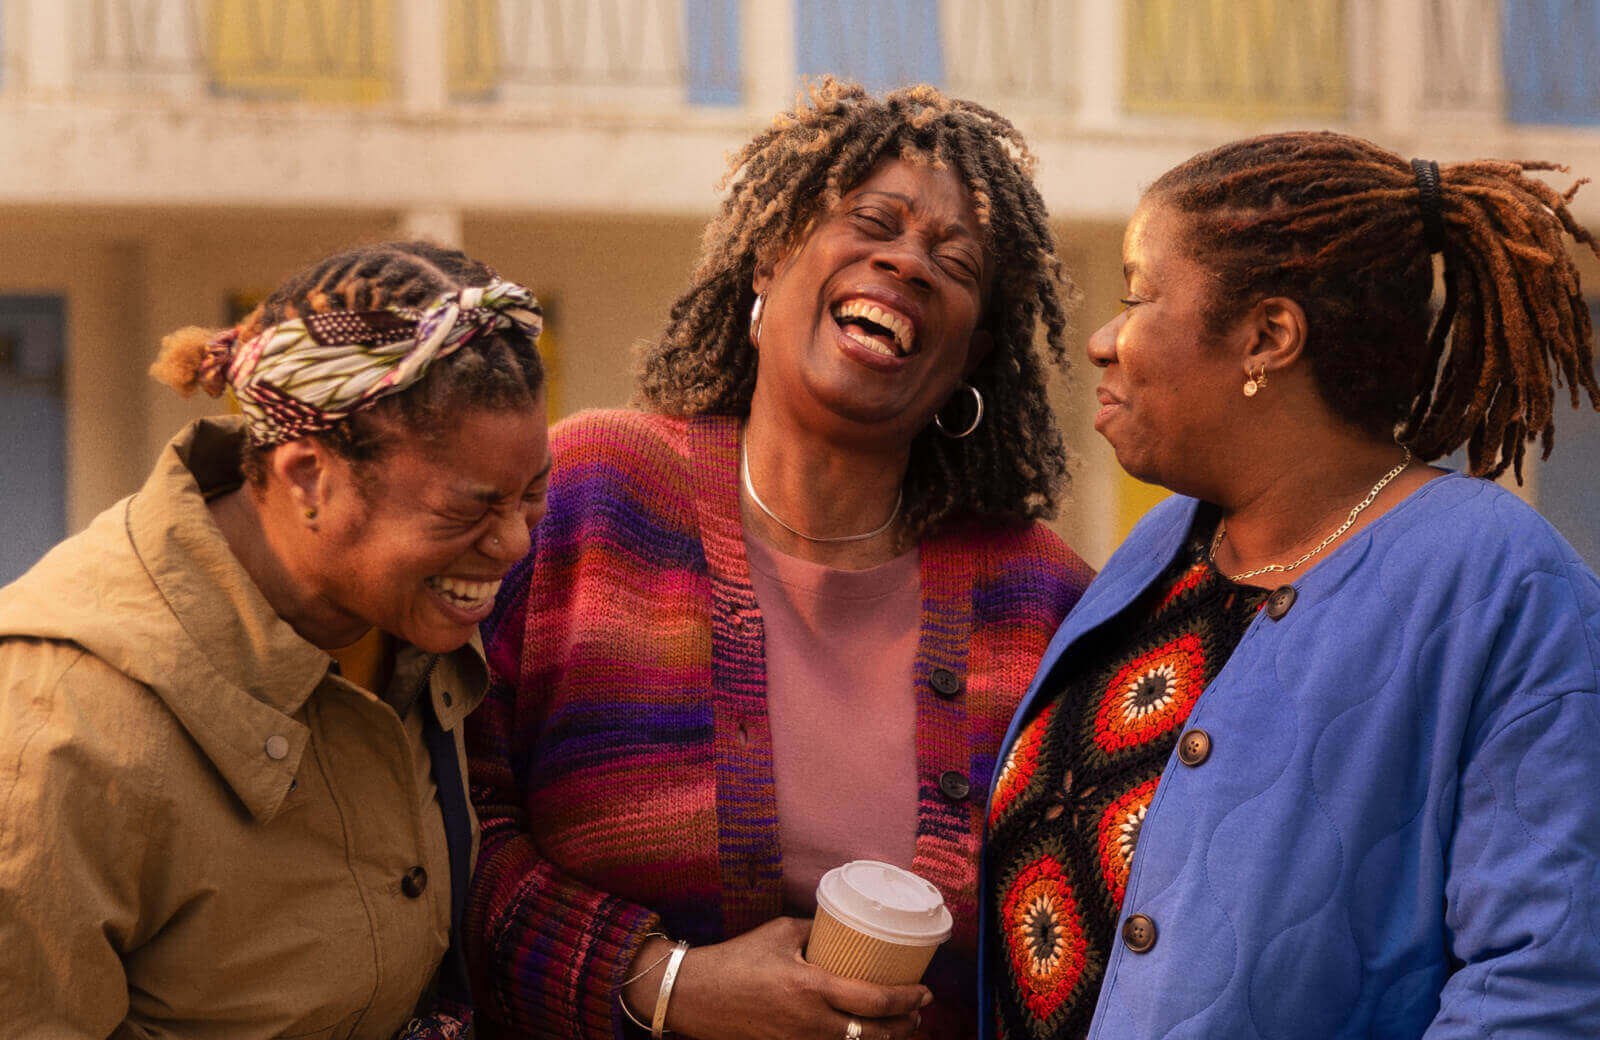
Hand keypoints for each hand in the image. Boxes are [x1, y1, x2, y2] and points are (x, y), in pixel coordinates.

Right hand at [622, 917, 928, 1039]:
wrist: (695, 995)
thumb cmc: (736, 959)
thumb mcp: (780, 933)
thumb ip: (816, 931)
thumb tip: (844, 927)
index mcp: (810, 987)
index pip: (873, 1000)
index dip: (906, 999)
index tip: (924, 990)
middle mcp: (809, 1021)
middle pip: (872, 1035)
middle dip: (904, 1026)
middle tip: (919, 1011)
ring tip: (900, 1027)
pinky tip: (861, 1036)